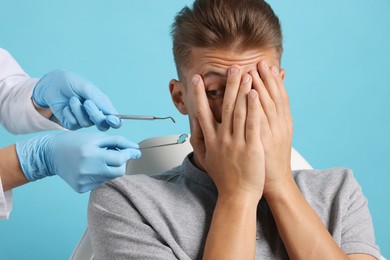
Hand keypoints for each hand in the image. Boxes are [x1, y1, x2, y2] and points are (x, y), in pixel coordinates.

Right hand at [15, 132, 140, 192]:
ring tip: (99, 160)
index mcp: (90, 154)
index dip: (130, 154)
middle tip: (116, 155)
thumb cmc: (76, 142)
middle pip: (119, 172)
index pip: (120, 159)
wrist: (50, 154)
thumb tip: (136, 149)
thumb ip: (118, 142)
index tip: (135, 151)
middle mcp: (87, 170)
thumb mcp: (96, 137)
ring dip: (110, 168)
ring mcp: (83, 181)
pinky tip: (90, 168)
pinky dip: (100, 175)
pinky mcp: (81, 188)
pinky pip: (100, 182)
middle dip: (122, 163)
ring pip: (110, 178)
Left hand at [32, 70, 120, 130]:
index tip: (110, 119)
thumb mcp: (86, 87)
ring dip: (78, 110)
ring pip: (86, 124)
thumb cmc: (72, 83)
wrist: (52, 85)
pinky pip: (73, 124)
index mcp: (103, 107)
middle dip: (94, 115)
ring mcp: (83, 121)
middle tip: (86, 102)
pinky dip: (69, 113)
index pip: (114, 120)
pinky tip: (66, 107)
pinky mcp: (71, 124)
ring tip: (72, 99)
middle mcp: (95, 116)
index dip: (115, 122)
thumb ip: (98, 100)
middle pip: (102, 126)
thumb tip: (111, 112)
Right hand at [190, 66, 264, 200]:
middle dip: (228, 85)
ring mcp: (236, 142)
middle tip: (231, 68)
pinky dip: (253, 108)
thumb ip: (198, 139)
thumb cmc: (224, 177)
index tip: (196, 79)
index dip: (199, 94)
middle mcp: (222, 138)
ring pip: (239, 112)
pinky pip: (252, 124)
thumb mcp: (205, 158)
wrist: (237, 195)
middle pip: (225, 107)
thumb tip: (194, 123)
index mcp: (211, 139)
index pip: (202, 112)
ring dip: (242, 91)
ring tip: (245, 74)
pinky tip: (254, 94)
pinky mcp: (251, 147)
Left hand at [250, 61, 292, 195]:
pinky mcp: (260, 143)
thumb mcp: (279, 135)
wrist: (274, 183)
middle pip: (273, 98)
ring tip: (251, 70)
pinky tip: (251, 93)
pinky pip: (257, 122)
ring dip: (259, 87)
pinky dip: (256, 106)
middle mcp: (279, 126)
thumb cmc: (272, 158)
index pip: (279, 97)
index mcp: (283, 123)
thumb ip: (276, 116)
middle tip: (258, 61)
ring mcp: (270, 134)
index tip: (267, 65)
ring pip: (266, 106)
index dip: (273, 80)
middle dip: (266, 79)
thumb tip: (272, 103)